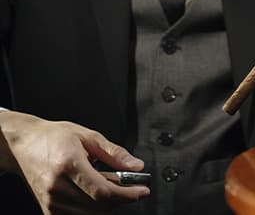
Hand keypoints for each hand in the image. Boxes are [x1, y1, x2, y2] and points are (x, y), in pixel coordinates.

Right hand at [0, 111, 148, 213]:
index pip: (103, 191)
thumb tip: (136, 166)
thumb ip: (114, 152)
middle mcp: (57, 187)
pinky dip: (93, 208)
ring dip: (108, 204)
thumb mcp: (88, 136)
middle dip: (121, 198)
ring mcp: (51, 202)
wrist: (23, 145)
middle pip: (99, 206)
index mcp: (69, 165)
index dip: (127, 194)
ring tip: (109, 185)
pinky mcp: (48, 210)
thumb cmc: (53, 138)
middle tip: (129, 185)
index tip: (142, 191)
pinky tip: (95, 194)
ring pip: (91, 214)